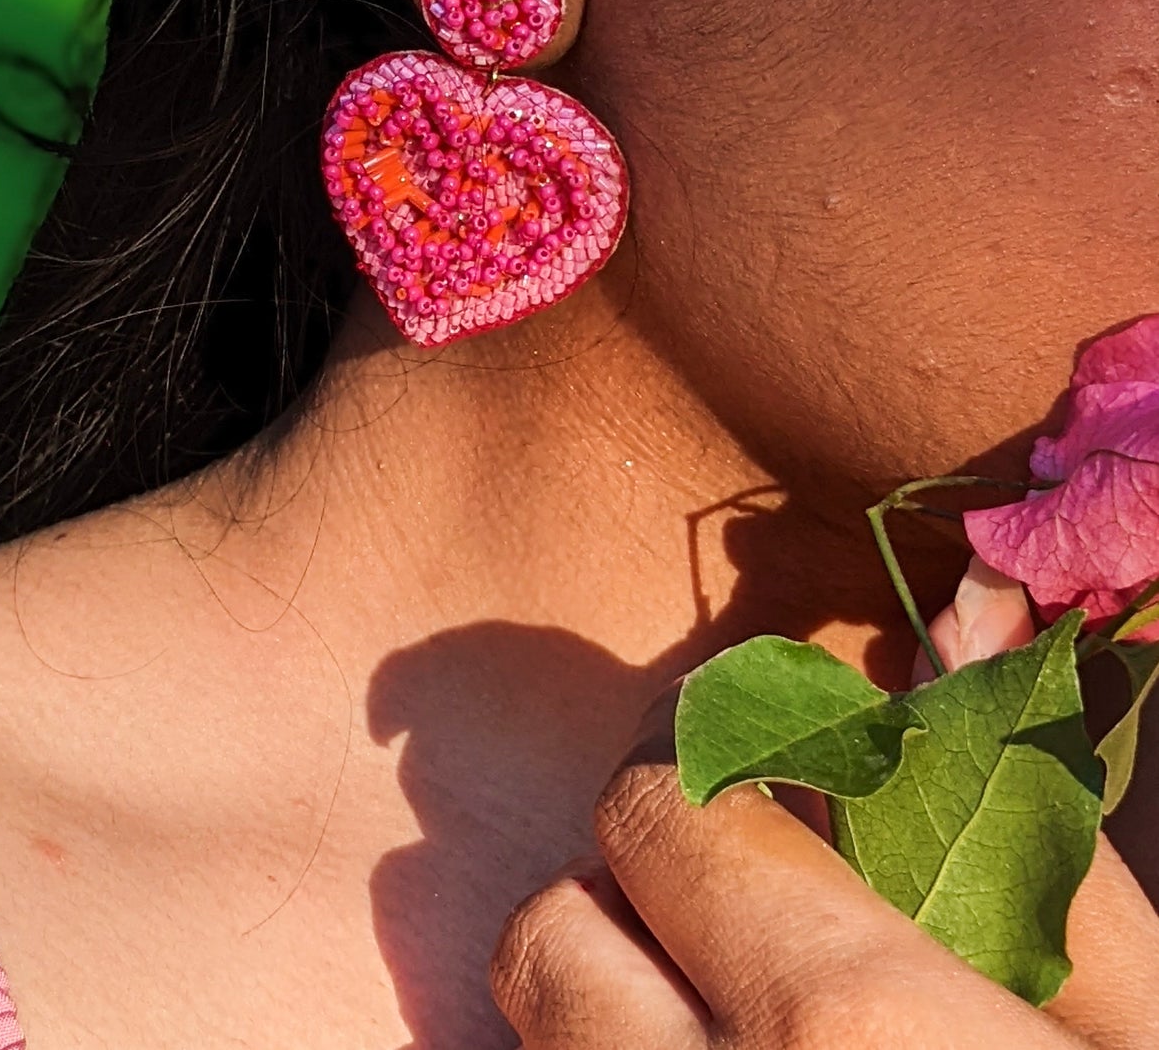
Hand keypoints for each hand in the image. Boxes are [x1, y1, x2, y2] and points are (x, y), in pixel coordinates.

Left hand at [491, 572, 1158, 1048]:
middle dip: (628, 896)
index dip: (714, 769)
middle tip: (735, 919)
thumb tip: (965, 637)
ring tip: (733, 1032)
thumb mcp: (1141, 1047)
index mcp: (852, 1033)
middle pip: (547, 932)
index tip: (767, 784)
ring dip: (605, 1019)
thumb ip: (1038, 847)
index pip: (665, 800)